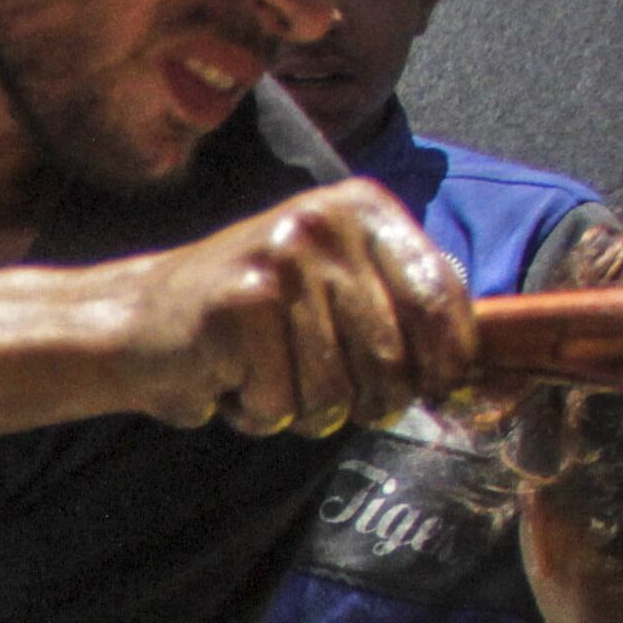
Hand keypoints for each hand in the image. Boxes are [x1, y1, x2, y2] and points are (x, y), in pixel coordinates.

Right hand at [110, 179, 473, 440]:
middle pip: (391, 359)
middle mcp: (324, 224)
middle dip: (365, 400)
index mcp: (363, 210)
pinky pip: (279, 402)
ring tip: (266, 378)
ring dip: (301, 410)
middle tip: (326, 396)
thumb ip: (403, 309)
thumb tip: (484, 365)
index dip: (447, 361)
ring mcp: (280, 259)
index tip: (437, 391)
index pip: (440, 298)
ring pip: (334, 392)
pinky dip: (255, 412)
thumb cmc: (251, 321)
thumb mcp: (336, 289)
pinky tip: (230, 380)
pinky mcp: (238, 304)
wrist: (137, 323)